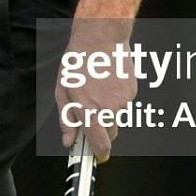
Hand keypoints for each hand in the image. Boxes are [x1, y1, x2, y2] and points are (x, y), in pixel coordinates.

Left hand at [56, 18, 134, 162]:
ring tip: (96, 89)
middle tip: (89, 113)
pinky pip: (124, 104)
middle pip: (110, 134)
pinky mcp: (132, 91)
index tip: (97, 157)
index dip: (99, 154)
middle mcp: (109, 110)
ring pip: (117, 117)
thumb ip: (66, 120)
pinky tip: (106, 82)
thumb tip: (68, 141)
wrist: (100, 37)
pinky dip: (115, 99)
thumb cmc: (77, 62)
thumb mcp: (63, 91)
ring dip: (107, 111)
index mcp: (90, 112)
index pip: (101, 145)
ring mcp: (123, 101)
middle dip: (101, 131)